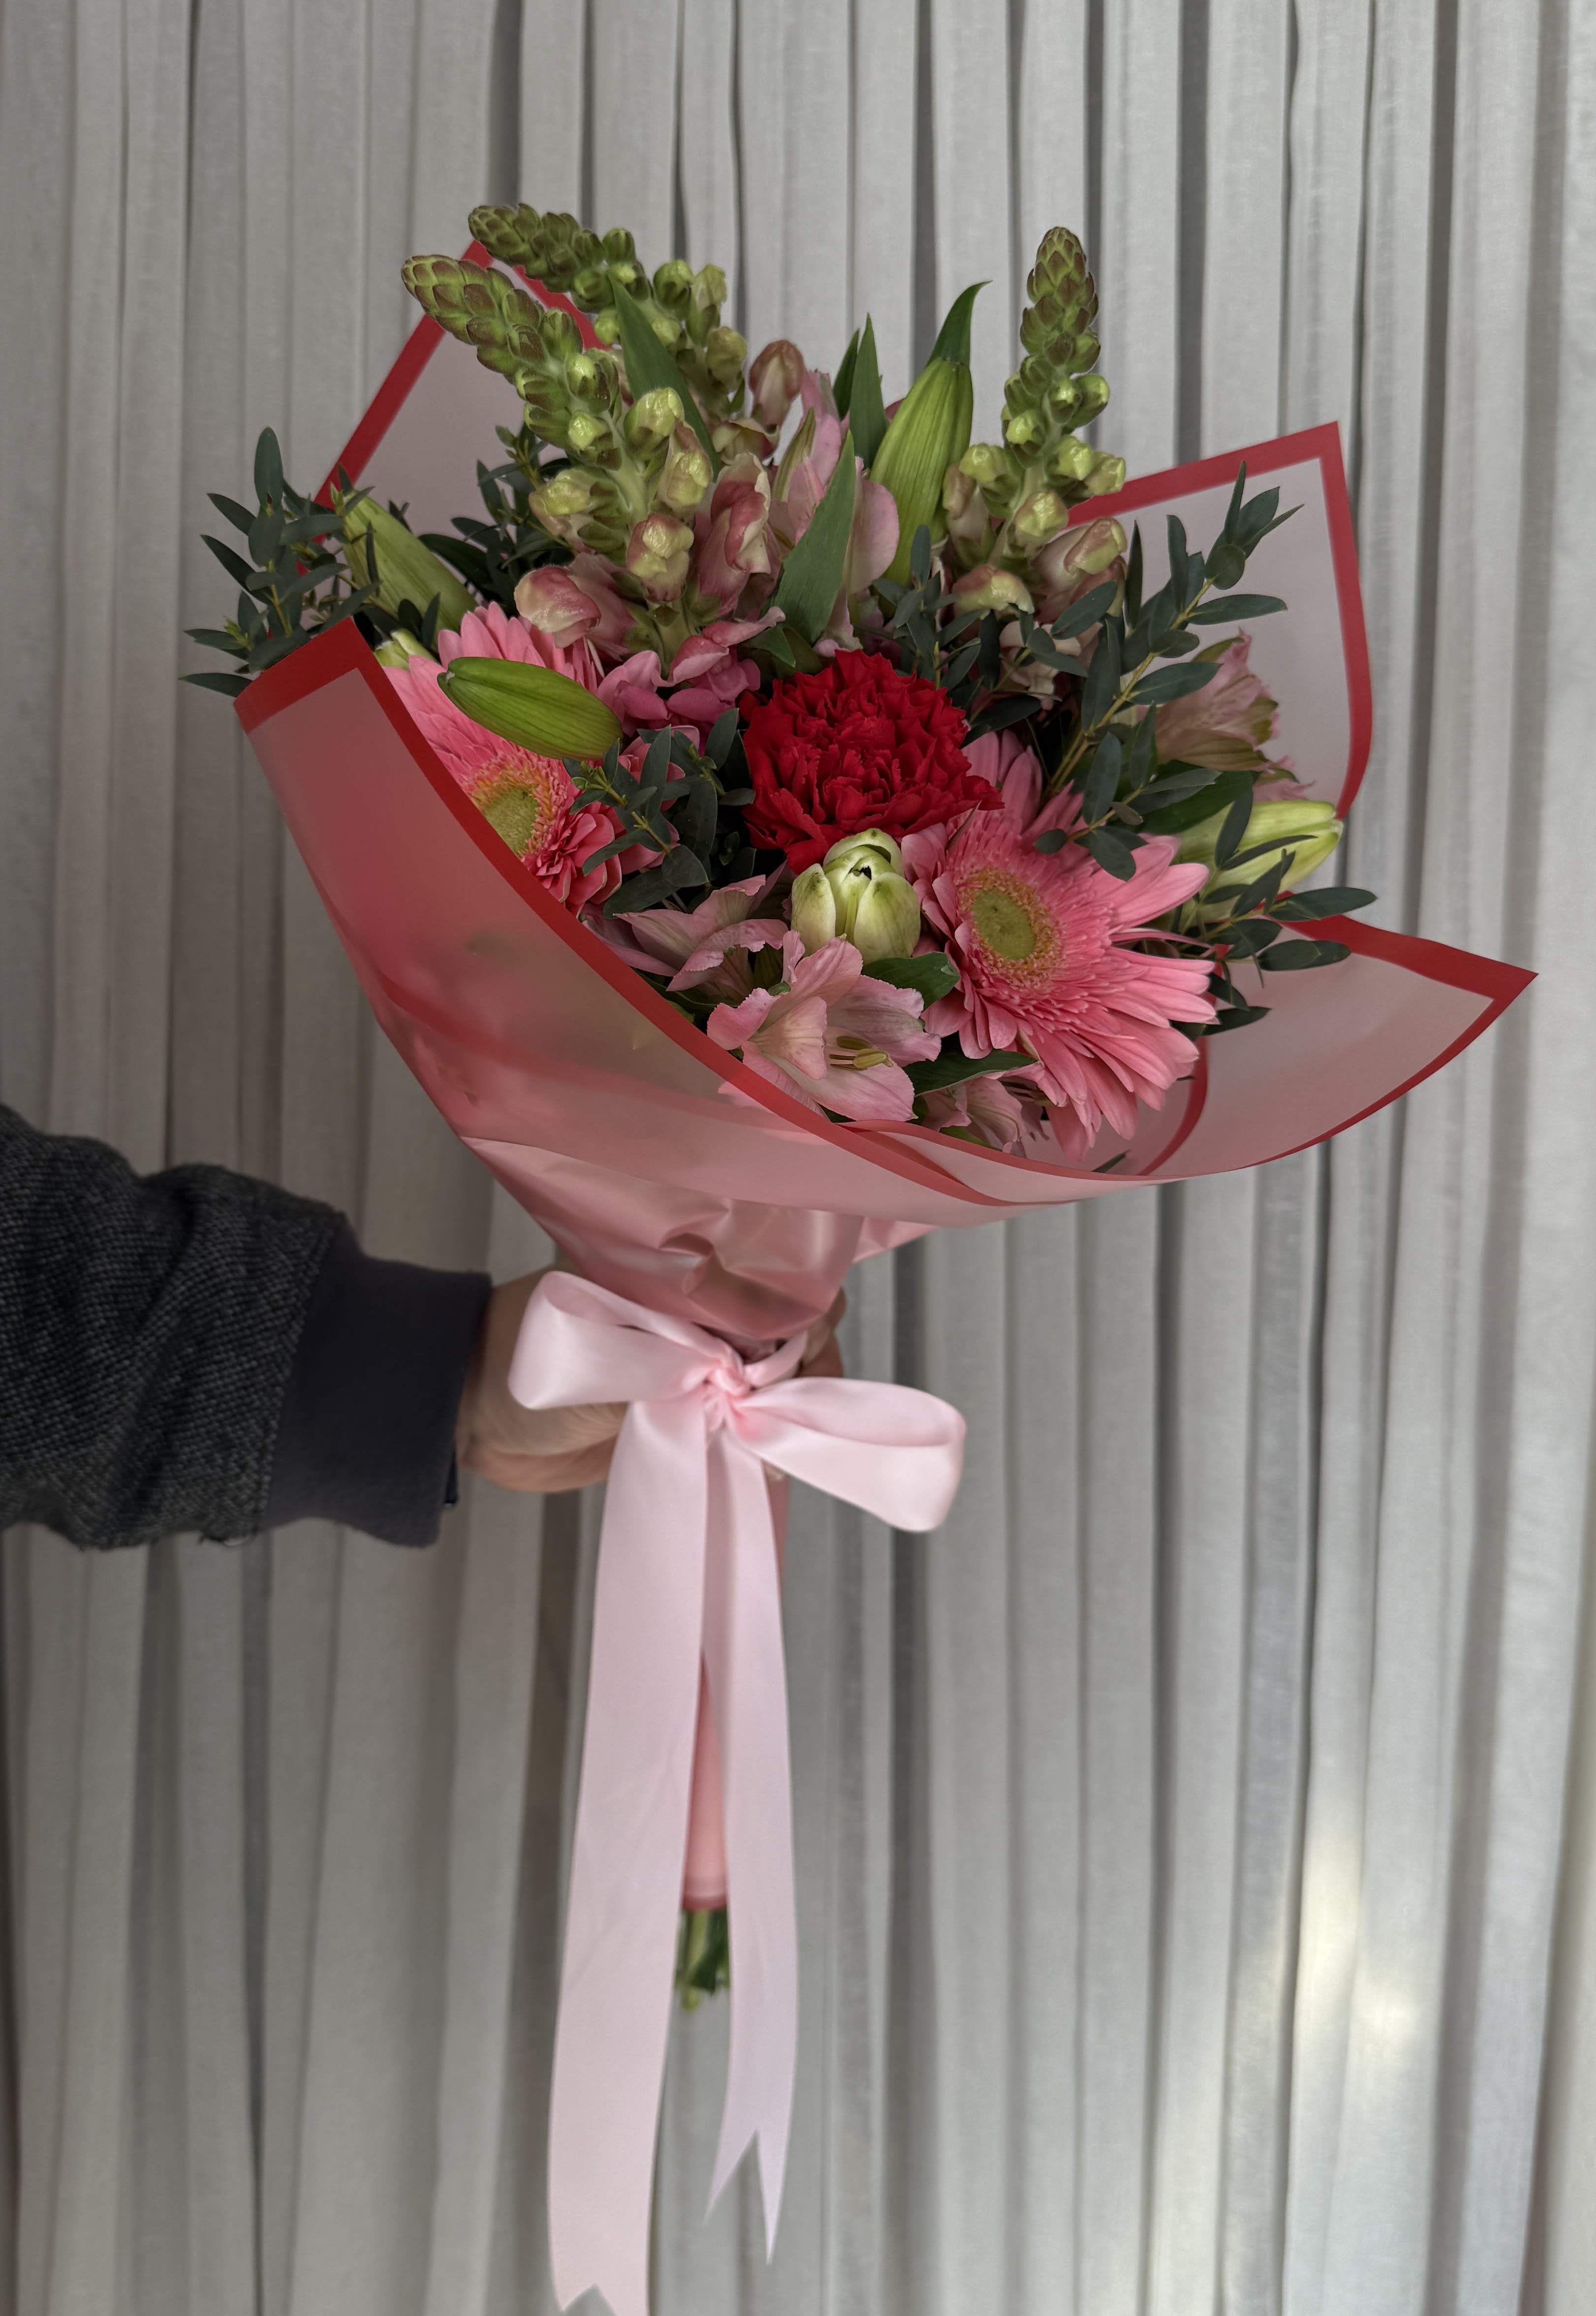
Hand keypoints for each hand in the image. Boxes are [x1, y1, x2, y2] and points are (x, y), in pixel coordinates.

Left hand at [455, 1275, 848, 1494]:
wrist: (464, 1416)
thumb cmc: (521, 1361)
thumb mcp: (611, 1354)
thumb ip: (681, 1365)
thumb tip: (753, 1388)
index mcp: (679, 1270)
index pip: (772, 1280)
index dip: (798, 1319)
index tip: (792, 1363)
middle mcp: (694, 1310)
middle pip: (784, 1330)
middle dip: (799, 1369)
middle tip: (781, 1412)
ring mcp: (688, 1362)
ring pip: (766, 1380)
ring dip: (779, 1411)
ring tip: (772, 1445)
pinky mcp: (677, 1409)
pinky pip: (734, 1422)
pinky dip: (754, 1441)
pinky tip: (763, 1461)